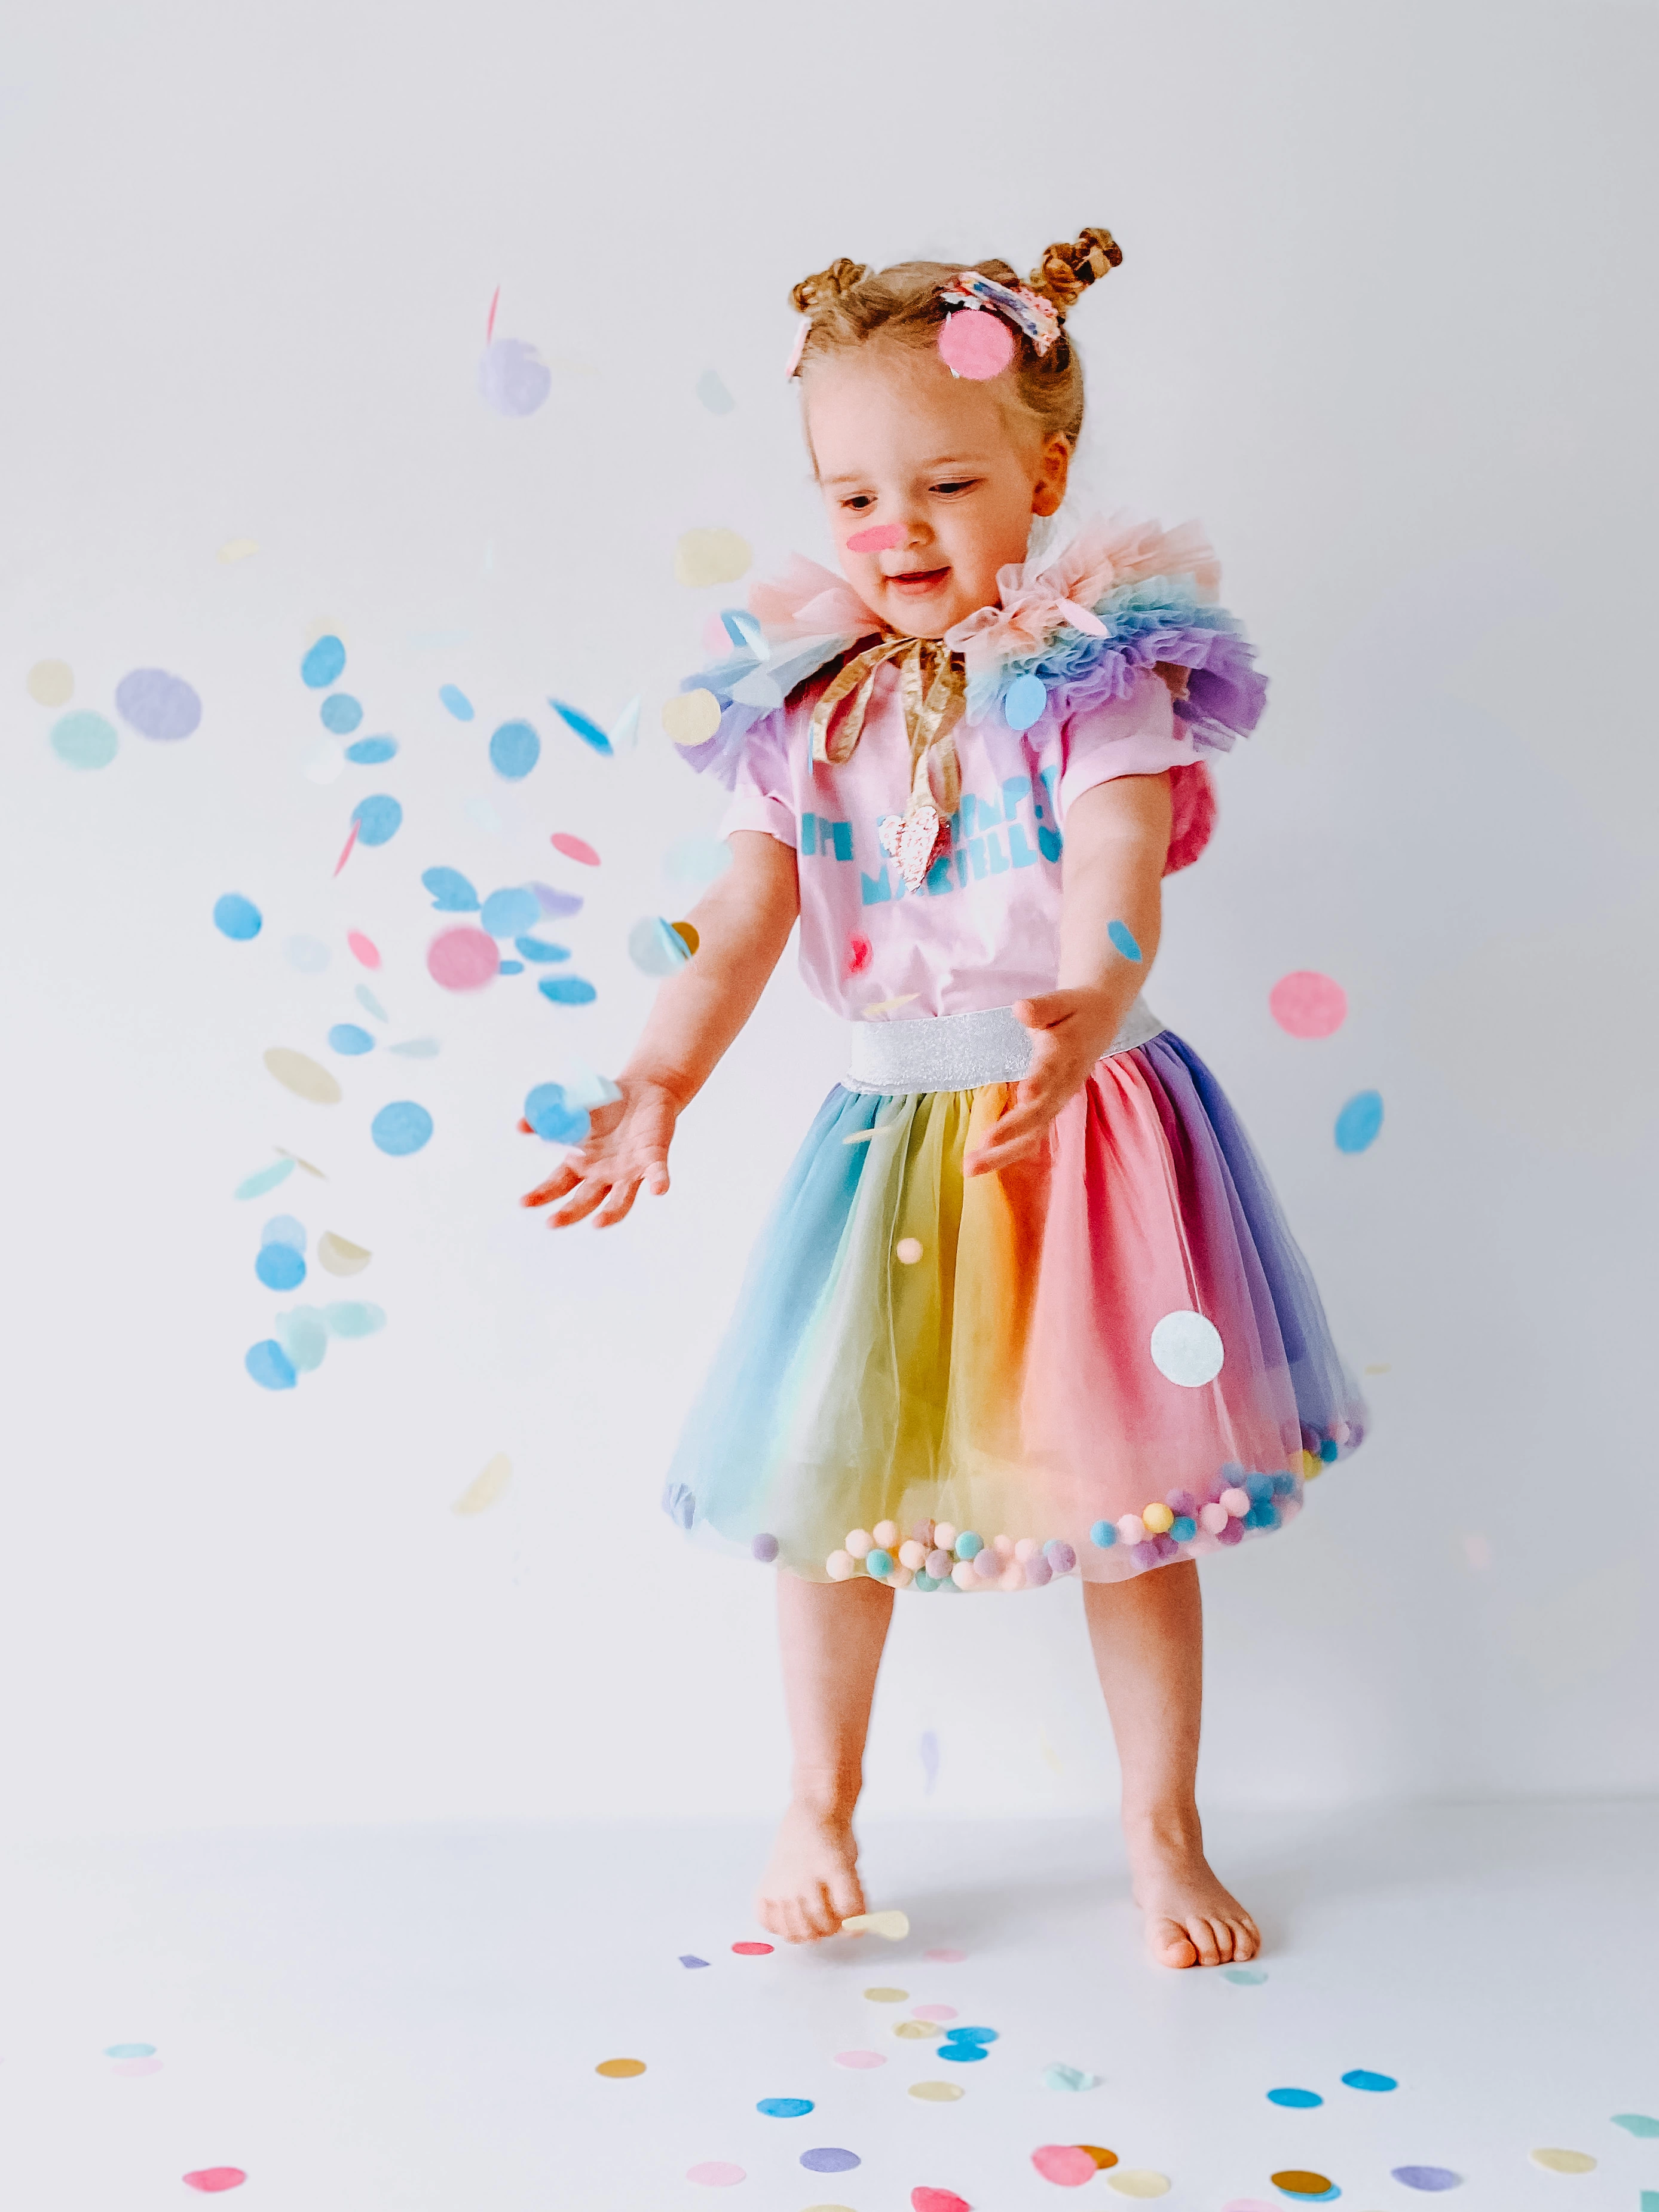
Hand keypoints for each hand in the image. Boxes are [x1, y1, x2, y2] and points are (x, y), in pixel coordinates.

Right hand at [521, 1078, 679, 1226]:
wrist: (643, 1092)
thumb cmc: (605, 1106)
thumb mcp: (574, 1108)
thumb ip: (550, 1118)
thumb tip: (520, 1125)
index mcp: (581, 1164)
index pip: (557, 1185)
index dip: (541, 1194)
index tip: (524, 1202)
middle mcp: (603, 1175)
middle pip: (584, 1201)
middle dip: (569, 1213)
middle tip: (551, 1223)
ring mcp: (629, 1172)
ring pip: (620, 1201)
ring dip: (610, 1214)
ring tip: (598, 1223)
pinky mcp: (654, 1159)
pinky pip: (656, 1173)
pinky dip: (658, 1181)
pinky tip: (658, 1190)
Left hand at [962, 987, 1119, 1176]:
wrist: (1100, 1020)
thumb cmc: (1074, 1010)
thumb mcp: (1061, 1001)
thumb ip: (1042, 1008)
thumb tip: (1021, 1009)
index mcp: (1066, 1052)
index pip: (1052, 1070)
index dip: (1039, 1081)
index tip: (1024, 1094)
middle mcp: (1064, 1082)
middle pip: (1040, 1111)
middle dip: (1013, 1129)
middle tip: (984, 1143)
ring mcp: (1059, 1099)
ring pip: (1034, 1132)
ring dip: (1004, 1152)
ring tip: (970, 1168)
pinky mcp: (1052, 1108)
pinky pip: (1032, 1135)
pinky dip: (1008, 1152)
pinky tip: (981, 1166)